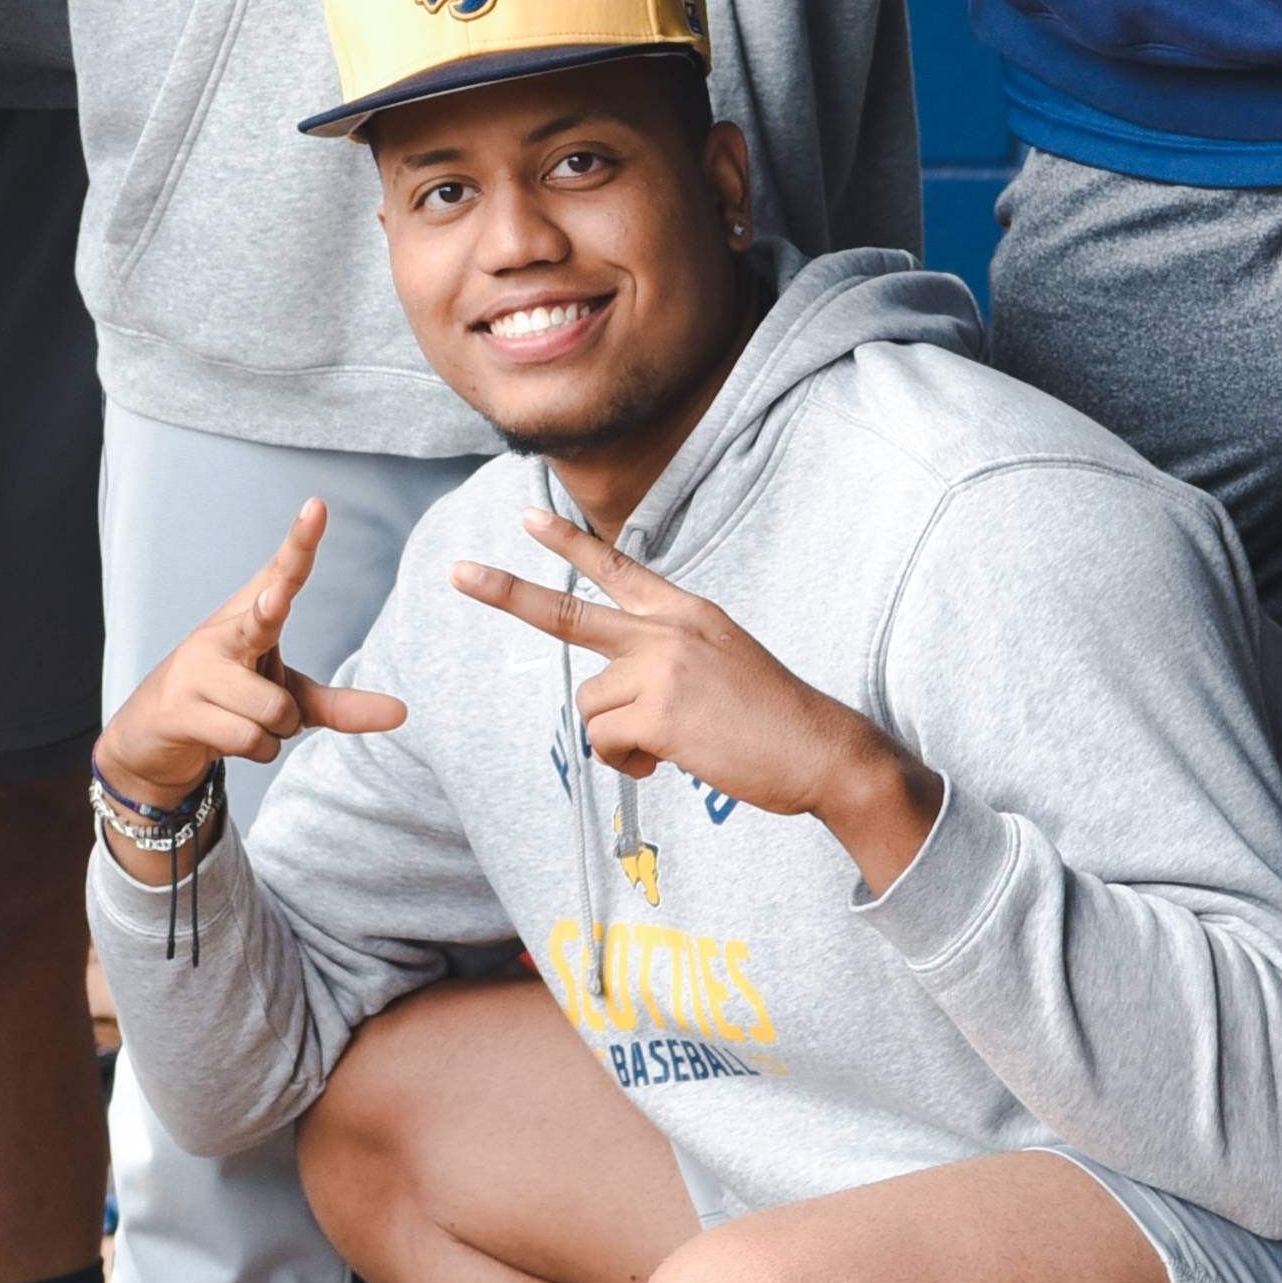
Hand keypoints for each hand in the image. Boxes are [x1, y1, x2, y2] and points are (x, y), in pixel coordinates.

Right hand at [97, 498, 410, 828]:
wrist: (154, 732)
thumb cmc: (231, 700)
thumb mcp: (287, 698)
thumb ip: (340, 706)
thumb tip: (403, 713)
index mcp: (249, 616)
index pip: (281, 572)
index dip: (301, 541)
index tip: (317, 507)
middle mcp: (222, 633)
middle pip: (260, 621)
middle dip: (267, 612)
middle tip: (275, 601)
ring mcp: (197, 670)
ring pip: (273, 711)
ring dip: (276, 731)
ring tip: (246, 720)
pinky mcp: (180, 709)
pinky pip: (251, 739)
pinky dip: (257, 750)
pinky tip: (227, 737)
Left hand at [456, 511, 942, 894]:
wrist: (823, 749)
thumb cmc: (774, 717)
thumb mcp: (723, 659)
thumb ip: (667, 658)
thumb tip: (614, 700)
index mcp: (685, 613)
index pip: (619, 568)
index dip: (570, 544)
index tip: (528, 519)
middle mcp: (667, 632)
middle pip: (568, 614)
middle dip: (506, 592)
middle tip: (458, 573)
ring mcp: (661, 670)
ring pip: (589, 707)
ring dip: (617, 738)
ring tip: (669, 745)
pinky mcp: (659, 715)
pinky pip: (606, 743)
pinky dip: (628, 762)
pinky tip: (669, 761)